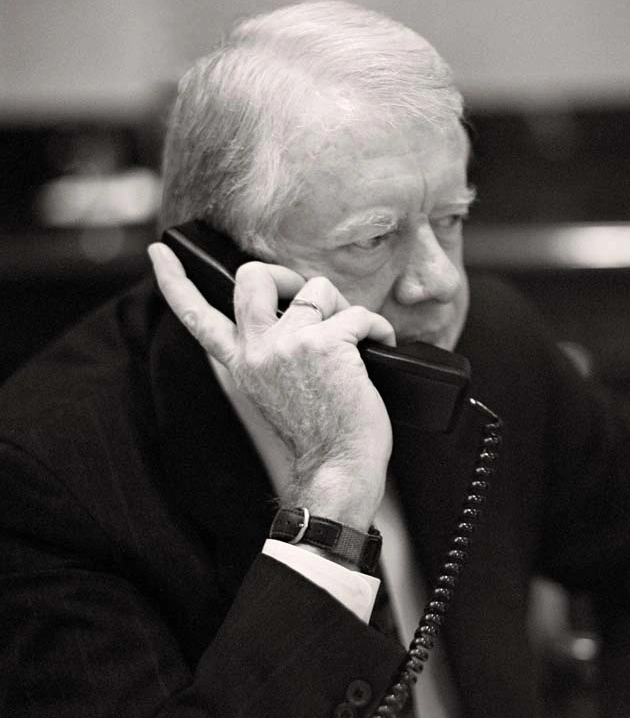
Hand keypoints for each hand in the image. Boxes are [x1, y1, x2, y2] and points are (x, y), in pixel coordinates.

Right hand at [148, 242, 395, 525]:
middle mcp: (257, 350)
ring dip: (345, 308)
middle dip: (287, 274)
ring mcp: (289, 344)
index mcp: (241, 362)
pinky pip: (360, 313)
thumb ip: (270, 353)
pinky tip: (383, 346)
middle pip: (253, 277)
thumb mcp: (273, 391)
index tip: (159, 251)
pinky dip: (379, 328)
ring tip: (357, 340)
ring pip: (318, 287)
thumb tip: (295, 312)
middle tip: (314, 298)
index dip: (175, 280)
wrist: (337, 466)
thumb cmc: (319, 432)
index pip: (196, 316)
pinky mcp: (325, 344)